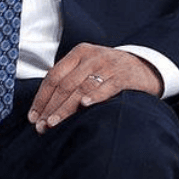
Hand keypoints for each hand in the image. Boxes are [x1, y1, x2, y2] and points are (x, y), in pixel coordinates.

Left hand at [28, 43, 163, 132]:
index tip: (32, 117)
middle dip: (50, 107)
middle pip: (64, 84)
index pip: (53, 76)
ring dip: (65, 109)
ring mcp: (107, 65)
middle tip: (40, 126)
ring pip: (80, 88)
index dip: (41, 98)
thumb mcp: (89, 67)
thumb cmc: (110, 71)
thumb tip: (45, 106)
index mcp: (78, 53)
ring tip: (53, 123)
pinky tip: (84, 107)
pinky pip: (106, 88)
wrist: (146, 66)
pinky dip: (94, 97)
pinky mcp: (123, 76)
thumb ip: (70, 79)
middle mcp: (90, 57)